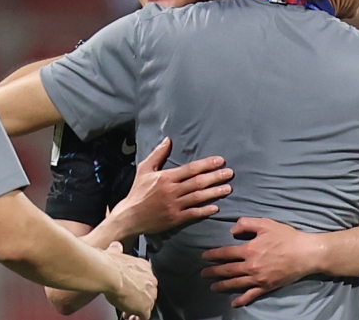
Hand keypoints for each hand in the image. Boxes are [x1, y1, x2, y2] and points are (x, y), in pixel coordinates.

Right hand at [102, 242, 156, 319]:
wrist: (111, 274)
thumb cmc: (111, 265)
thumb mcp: (116, 252)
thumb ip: (118, 251)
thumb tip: (116, 246)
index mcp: (145, 267)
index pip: (145, 280)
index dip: (136, 287)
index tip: (129, 290)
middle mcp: (151, 280)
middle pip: (148, 293)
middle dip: (138, 299)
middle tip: (128, 302)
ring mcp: (150, 295)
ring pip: (147, 306)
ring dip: (137, 310)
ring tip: (127, 312)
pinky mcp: (146, 308)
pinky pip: (144, 317)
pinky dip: (137, 319)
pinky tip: (130, 318)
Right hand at [109, 137, 232, 236]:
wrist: (129, 217)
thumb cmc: (138, 191)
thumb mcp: (144, 169)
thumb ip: (158, 154)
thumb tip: (168, 139)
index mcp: (166, 178)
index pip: (190, 169)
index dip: (206, 164)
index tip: (220, 161)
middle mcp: (171, 191)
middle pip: (198, 183)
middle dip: (215, 177)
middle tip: (229, 173)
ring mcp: (174, 206)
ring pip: (198, 198)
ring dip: (214, 193)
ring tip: (228, 188)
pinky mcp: (175, 219)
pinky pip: (193, 214)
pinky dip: (205, 210)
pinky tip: (216, 207)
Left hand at [201, 217, 314, 306]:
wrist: (305, 253)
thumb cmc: (286, 236)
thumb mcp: (265, 223)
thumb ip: (246, 224)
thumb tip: (232, 231)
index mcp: (249, 249)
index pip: (226, 253)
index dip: (213, 255)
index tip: (204, 256)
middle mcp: (251, 266)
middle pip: (228, 270)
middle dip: (213, 271)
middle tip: (203, 274)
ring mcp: (258, 278)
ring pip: (236, 283)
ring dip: (223, 285)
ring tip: (213, 287)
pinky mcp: (267, 286)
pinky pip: (251, 295)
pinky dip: (242, 299)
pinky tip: (234, 303)